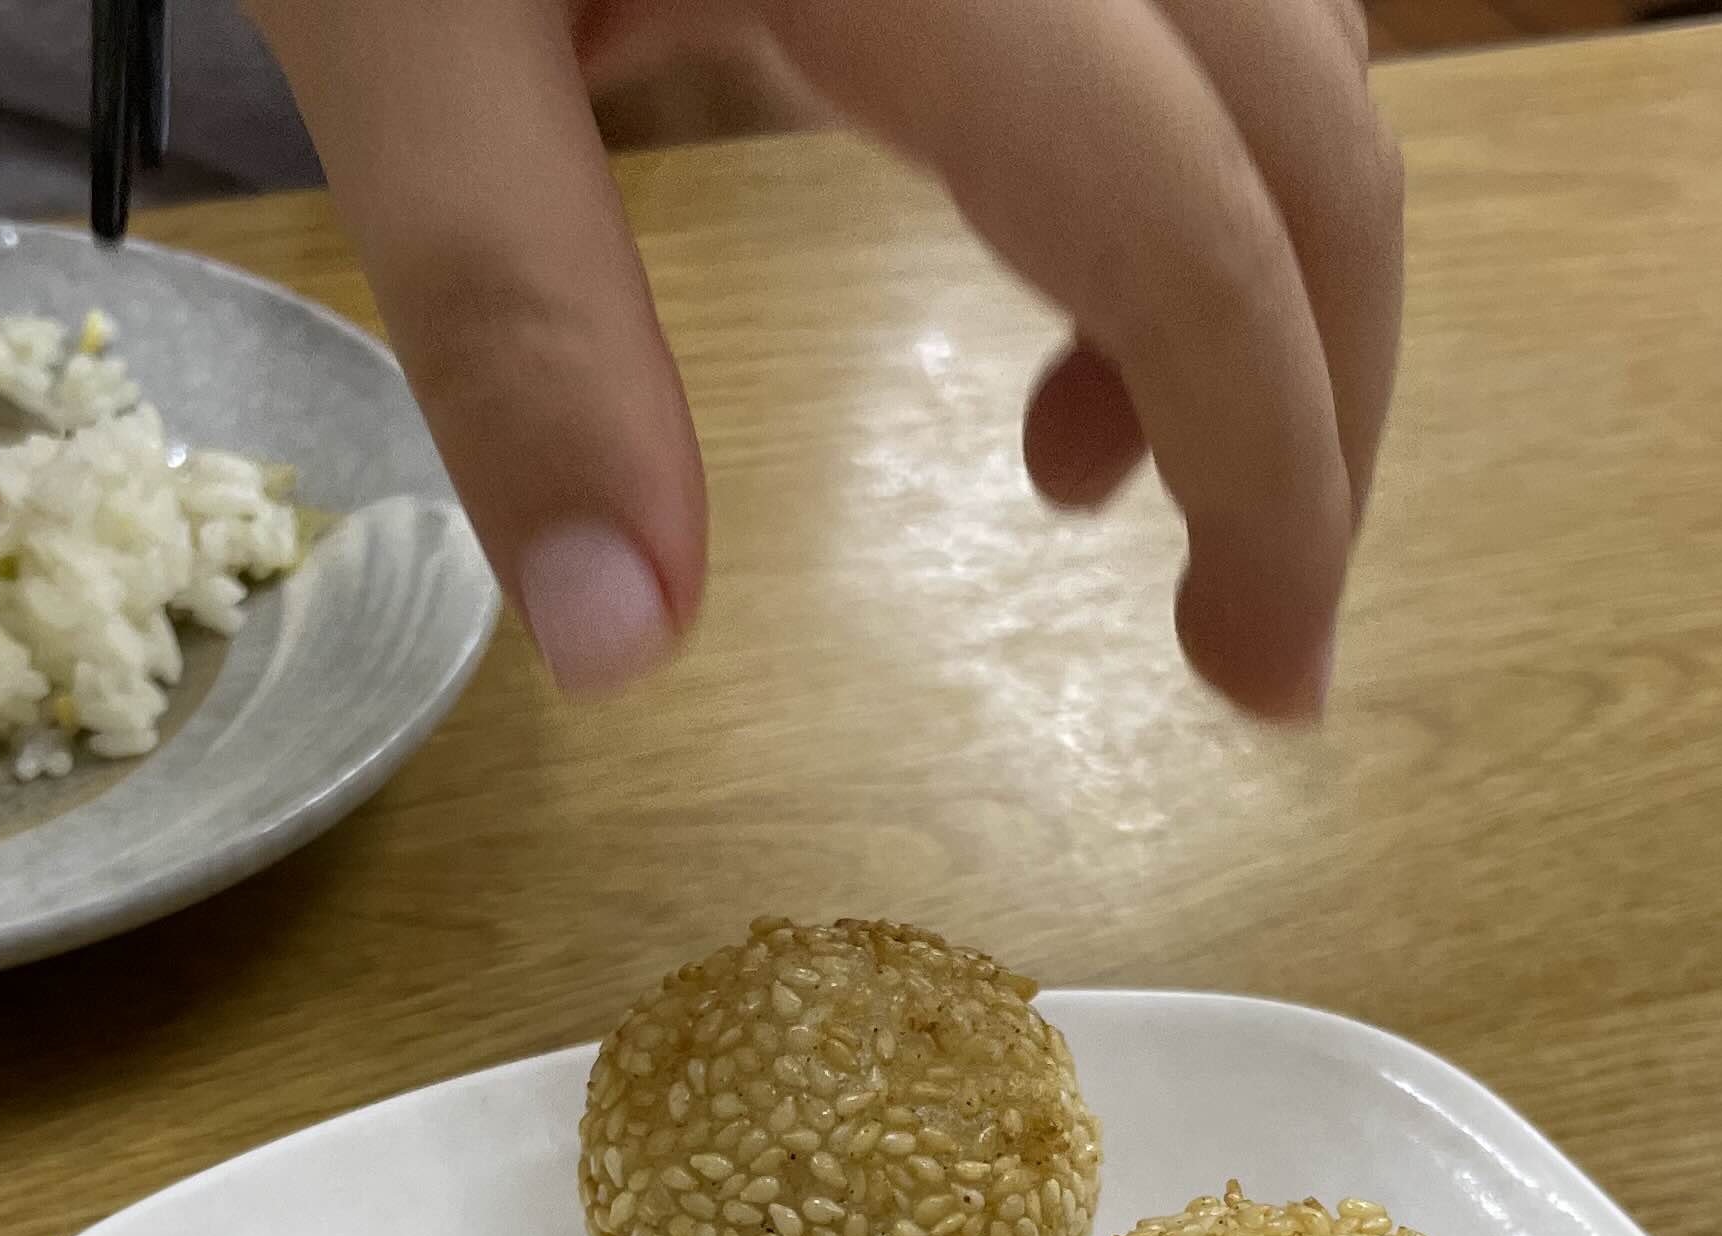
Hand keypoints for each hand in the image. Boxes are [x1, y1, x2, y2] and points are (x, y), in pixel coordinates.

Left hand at [246, 0, 1402, 723]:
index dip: (1275, 480)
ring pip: (1300, 47)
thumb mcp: (397, 23)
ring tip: (1067, 463)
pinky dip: (1193, 146)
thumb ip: (520, 321)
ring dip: (1247, 282)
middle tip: (1241, 625)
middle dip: (1316, 409)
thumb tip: (623, 648)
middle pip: (1324, 142)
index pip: (1199, 241)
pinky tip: (1047, 249)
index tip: (1263, 685)